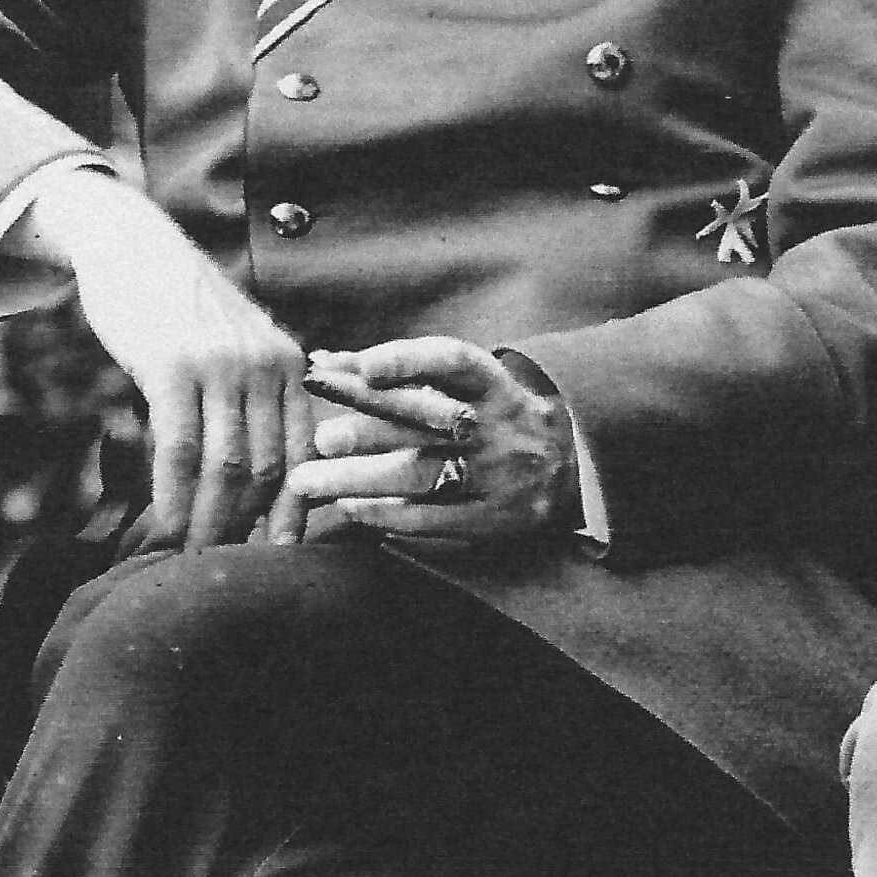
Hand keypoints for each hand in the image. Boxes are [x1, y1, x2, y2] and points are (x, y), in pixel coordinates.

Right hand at [27, 166, 311, 548]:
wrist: (135, 248)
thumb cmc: (185, 308)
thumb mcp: (239, 344)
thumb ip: (255, 396)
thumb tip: (259, 470)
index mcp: (290, 365)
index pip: (304, 451)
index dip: (296, 509)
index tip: (283, 554)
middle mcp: (266, 366)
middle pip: (270, 467)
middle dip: (250, 527)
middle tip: (228, 568)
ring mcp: (221, 366)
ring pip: (228, 465)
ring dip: (211, 522)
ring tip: (191, 560)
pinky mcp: (172, 366)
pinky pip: (179, 447)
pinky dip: (173, 497)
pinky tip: (163, 527)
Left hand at [266, 337, 579, 547]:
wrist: (569, 470)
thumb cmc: (492, 417)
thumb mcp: (464, 387)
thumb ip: (396, 373)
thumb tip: (325, 359)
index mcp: (495, 385)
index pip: (453, 362)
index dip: (409, 360)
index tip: (361, 367)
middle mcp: (500, 427)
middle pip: (429, 426)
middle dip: (369, 431)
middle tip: (320, 438)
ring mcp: (500, 475)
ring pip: (423, 475)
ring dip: (360, 479)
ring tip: (308, 482)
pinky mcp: (494, 518)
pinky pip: (433, 518)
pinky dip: (386, 513)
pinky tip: (349, 507)